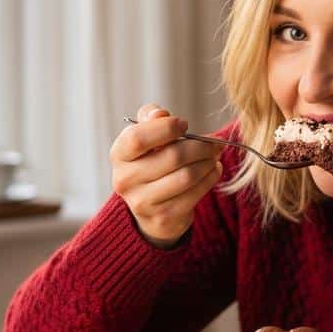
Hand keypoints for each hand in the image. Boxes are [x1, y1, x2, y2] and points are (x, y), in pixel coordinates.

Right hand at [110, 103, 224, 247]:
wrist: (150, 207)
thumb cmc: (150, 161)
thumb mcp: (146, 137)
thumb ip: (150, 118)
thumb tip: (160, 114)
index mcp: (119, 155)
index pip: (138, 138)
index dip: (166, 128)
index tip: (184, 124)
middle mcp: (125, 180)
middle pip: (172, 156)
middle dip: (200, 146)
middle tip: (212, 143)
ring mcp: (143, 202)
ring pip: (187, 175)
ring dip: (207, 162)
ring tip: (213, 155)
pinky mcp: (163, 217)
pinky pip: (195, 193)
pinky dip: (210, 178)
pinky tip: (213, 170)